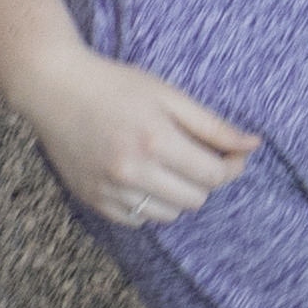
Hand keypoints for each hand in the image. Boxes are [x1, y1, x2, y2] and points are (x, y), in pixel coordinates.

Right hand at [27, 49, 260, 226]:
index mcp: (156, 142)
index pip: (213, 176)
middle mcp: (131, 172)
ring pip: (167, 214)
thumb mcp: (171, 96)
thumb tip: (253, 145)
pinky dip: (149, 206)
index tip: (234, 155)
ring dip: (179, 195)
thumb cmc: (116, 86)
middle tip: (202, 158)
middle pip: (194, 199)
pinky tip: (146, 179)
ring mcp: (108, 189)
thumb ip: (213, 126)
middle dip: (207, 180)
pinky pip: (136, 220)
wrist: (55, 90)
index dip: (232, 167)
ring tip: (172, 168)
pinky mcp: (91, 199)